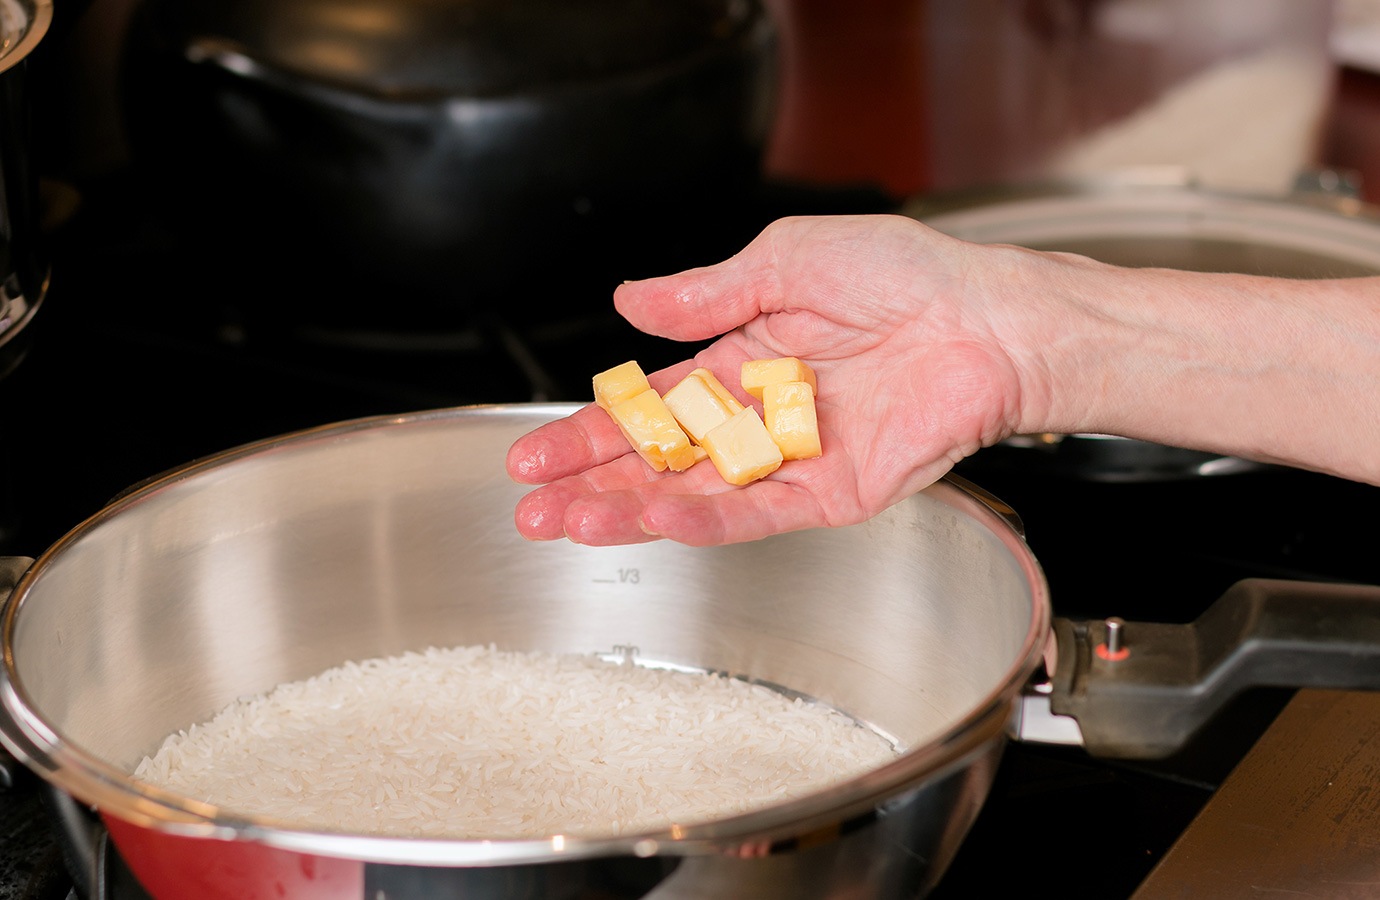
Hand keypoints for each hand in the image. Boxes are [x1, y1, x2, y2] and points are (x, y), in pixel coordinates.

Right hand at [505, 214, 1044, 545]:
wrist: (988, 320)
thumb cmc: (907, 276)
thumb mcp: (788, 260)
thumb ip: (706, 291)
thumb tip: (631, 300)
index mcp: (741, 361)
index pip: (648, 406)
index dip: (590, 428)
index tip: (535, 450)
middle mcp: (759, 418)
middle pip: (659, 462)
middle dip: (592, 483)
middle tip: (532, 508)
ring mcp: (792, 462)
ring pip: (697, 497)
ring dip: (633, 511)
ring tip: (571, 523)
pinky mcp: (833, 494)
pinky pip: (761, 514)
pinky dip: (708, 521)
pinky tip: (657, 522)